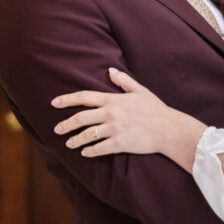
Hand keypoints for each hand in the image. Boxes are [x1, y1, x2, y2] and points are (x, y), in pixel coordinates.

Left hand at [52, 68, 204, 163]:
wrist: (169, 129)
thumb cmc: (156, 110)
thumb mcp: (140, 91)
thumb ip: (123, 81)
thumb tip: (110, 70)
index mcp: (113, 100)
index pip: (84, 97)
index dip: (67, 99)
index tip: (54, 103)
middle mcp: (111, 114)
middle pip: (80, 118)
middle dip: (66, 124)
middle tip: (57, 129)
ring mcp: (115, 129)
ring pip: (87, 135)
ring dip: (76, 140)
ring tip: (69, 144)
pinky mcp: (120, 144)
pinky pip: (99, 149)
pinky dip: (90, 151)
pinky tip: (85, 153)